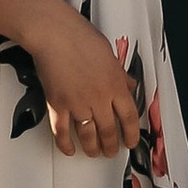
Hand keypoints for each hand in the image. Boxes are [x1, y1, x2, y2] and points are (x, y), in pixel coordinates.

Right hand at [29, 2, 142, 159]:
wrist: (55, 34)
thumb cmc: (82, 38)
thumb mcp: (110, 55)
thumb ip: (120, 75)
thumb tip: (129, 85)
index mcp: (115, 86)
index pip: (129, 117)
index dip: (132, 134)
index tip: (131, 142)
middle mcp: (99, 98)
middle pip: (109, 130)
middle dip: (112, 146)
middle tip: (111, 152)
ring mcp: (77, 104)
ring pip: (88, 135)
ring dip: (92, 148)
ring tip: (94, 153)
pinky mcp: (57, 105)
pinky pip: (62, 131)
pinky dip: (66, 144)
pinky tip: (69, 150)